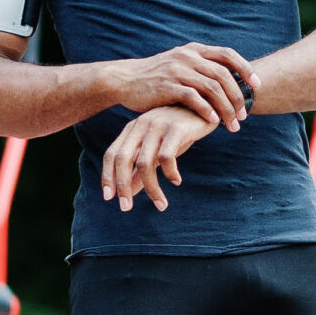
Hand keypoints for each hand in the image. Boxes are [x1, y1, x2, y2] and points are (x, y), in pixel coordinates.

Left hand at [102, 106, 216, 210]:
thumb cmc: (179, 130)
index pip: (112, 154)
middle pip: (123, 159)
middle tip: (125, 208)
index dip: (107, 176)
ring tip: (161, 204)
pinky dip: (170, 173)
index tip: (108, 198)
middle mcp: (141, 125)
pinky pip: (166, 157)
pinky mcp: (176, 128)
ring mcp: (158, 125)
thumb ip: (141, 168)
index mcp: (132, 129)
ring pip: (145, 163)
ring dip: (151, 188)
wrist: (207, 106)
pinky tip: (176, 181)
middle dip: (122, 186)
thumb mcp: (158, 149)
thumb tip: (128, 191)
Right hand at [106, 44, 252, 130]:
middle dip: (238, 97)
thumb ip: (200, 68)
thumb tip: (228, 80)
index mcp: (194, 50)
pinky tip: (213, 122)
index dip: (245, 69)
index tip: (256, 86)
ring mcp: (177, 70)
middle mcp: (188, 57)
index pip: (228, 55)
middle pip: (223, 75)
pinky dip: (206, 110)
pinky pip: (194, 98)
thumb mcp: (179, 64)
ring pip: (212, 88)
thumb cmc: (155, 77)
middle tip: (244, 116)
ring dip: (226, 108)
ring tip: (232, 124)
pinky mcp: (167, 86)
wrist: (124, 80)